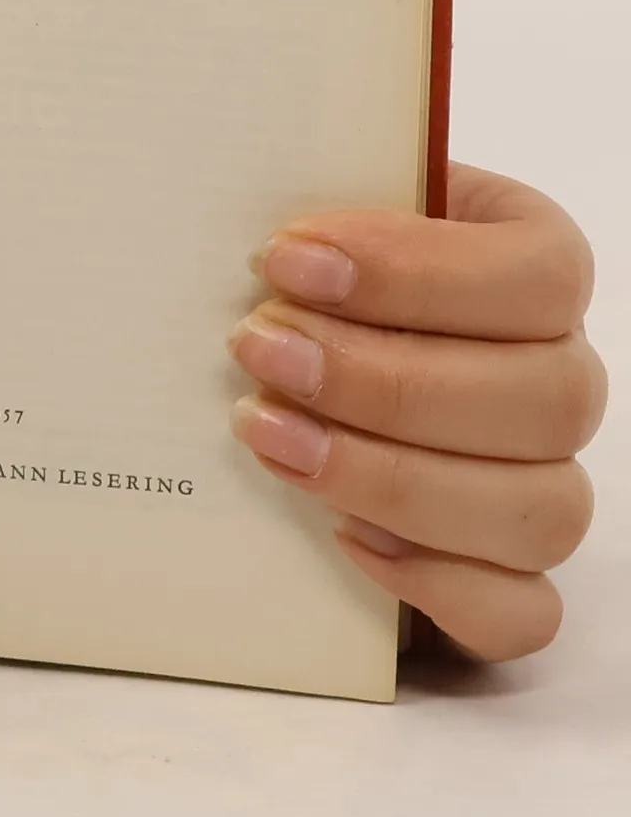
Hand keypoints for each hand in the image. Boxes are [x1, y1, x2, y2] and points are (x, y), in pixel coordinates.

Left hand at [228, 164, 603, 661]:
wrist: (305, 356)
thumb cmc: (317, 278)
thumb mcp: (325, 223)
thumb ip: (319, 206)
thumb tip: (271, 233)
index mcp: (534, 270)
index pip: (538, 275)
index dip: (415, 271)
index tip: (287, 258)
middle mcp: (559, 380)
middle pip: (538, 399)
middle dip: (379, 378)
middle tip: (256, 349)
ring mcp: (546, 483)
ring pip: (535, 509)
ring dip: (388, 476)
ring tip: (266, 432)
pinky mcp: (508, 576)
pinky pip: (519, 611)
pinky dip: (436, 583)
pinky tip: (341, 536)